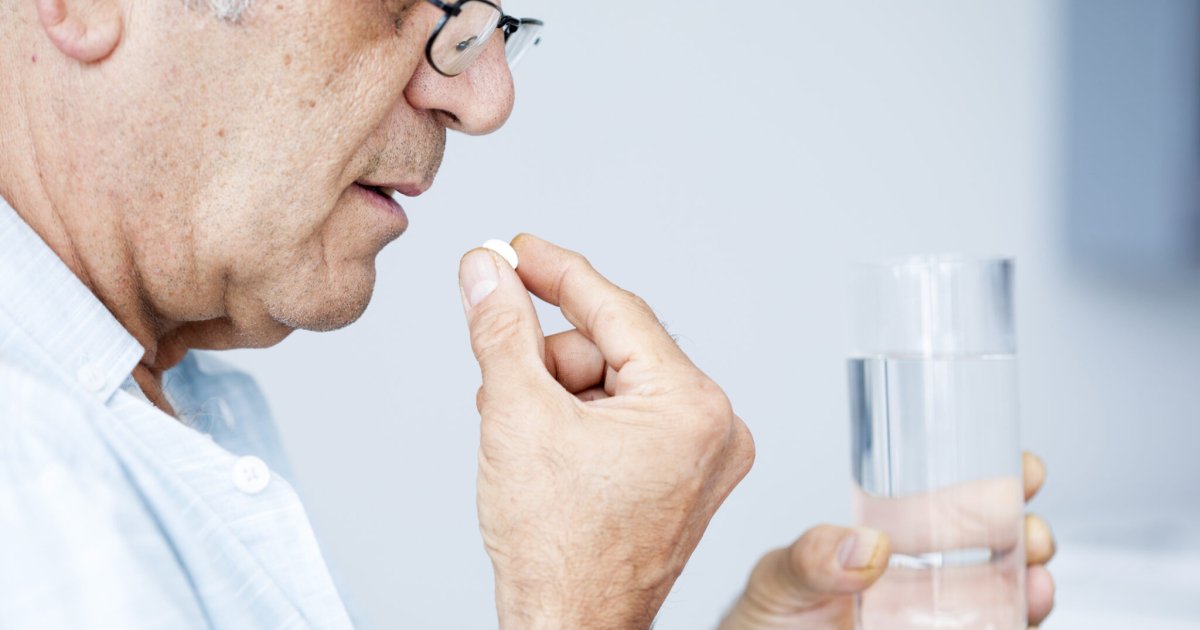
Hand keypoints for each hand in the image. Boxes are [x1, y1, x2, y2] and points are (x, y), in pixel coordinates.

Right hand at [459, 234, 754, 629]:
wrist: (567, 628)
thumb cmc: (557, 549)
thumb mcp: (517, 416)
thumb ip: (501, 329)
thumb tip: (486, 271)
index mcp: (692, 407)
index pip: (617, 310)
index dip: (557, 273)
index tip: (517, 249)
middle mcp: (714, 429)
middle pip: (613, 349)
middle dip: (548, 362)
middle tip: (501, 383)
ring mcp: (703, 458)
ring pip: (613, 384)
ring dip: (556, 395)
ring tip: (519, 433)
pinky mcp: (683, 478)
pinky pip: (626, 419)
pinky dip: (578, 421)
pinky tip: (545, 448)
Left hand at [719, 452, 1055, 629]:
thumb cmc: (767, 620)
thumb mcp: (779, 577)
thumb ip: (811, 558)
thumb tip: (868, 543)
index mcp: (889, 542)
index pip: (951, 503)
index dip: (996, 482)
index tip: (1024, 468)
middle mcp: (923, 581)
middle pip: (996, 549)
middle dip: (1025, 533)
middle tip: (1029, 534)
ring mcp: (936, 620)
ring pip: (1003, 597)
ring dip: (1031, 585)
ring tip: (1035, 583)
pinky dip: (1017, 620)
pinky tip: (1023, 613)